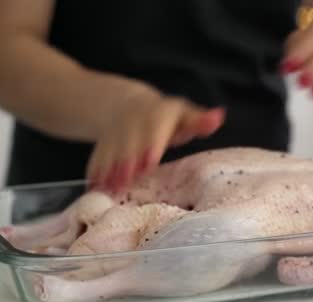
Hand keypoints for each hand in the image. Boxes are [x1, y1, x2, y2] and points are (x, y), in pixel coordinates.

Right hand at [86, 90, 224, 192]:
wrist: (125, 104)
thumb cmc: (165, 118)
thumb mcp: (183, 115)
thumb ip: (200, 121)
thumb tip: (218, 117)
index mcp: (158, 114)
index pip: (154, 126)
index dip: (151, 143)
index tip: (150, 159)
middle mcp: (133, 121)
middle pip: (130, 141)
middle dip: (128, 159)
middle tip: (128, 177)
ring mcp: (114, 132)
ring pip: (111, 150)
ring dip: (110, 168)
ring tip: (111, 186)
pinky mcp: (101, 144)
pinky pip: (96, 157)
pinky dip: (95, 171)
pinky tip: (94, 186)